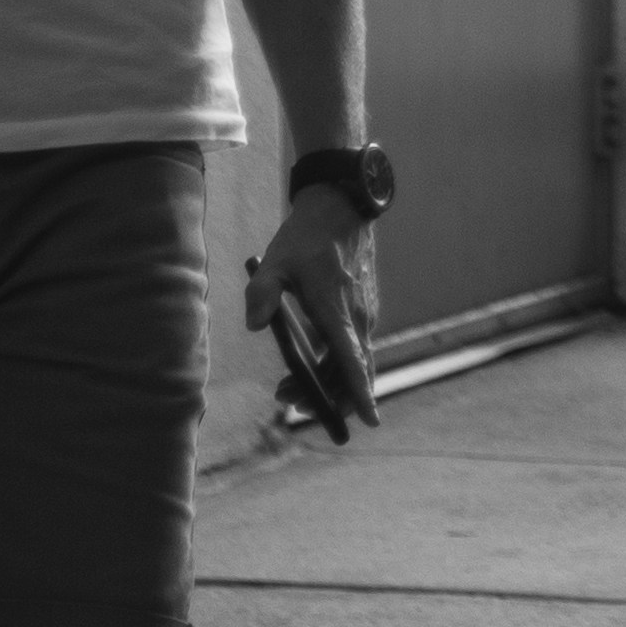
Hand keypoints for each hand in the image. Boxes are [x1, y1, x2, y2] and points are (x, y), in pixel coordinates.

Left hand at [245, 187, 377, 438]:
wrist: (341, 206)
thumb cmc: (306, 236)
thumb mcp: (276, 261)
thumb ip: (262, 292)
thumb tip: (255, 324)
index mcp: (337, 310)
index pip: (352, 361)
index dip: (361, 393)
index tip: (370, 420)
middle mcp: (358, 318)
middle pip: (351, 373)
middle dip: (324, 397)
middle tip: (287, 402)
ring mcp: (364, 314)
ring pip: (353, 362)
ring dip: (326, 381)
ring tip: (287, 386)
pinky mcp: (364, 309)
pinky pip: (354, 348)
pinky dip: (335, 364)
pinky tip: (310, 362)